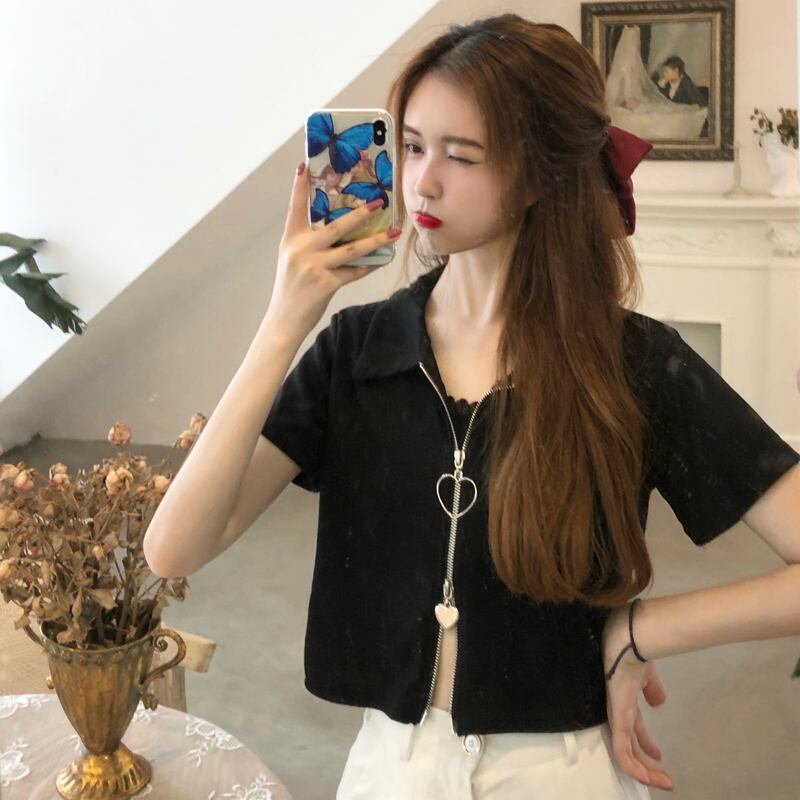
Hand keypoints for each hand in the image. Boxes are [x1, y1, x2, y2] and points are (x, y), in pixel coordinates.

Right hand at [265, 161, 400, 337]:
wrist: (284, 320)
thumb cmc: (291, 288)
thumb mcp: (293, 259)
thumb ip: (310, 243)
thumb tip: (339, 230)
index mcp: (291, 239)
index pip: (295, 208)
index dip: (299, 186)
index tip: (304, 165)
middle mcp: (301, 249)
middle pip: (337, 226)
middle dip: (360, 214)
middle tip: (378, 203)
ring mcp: (314, 266)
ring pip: (352, 249)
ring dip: (376, 240)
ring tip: (393, 232)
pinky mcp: (326, 284)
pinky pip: (354, 272)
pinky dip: (369, 265)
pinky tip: (383, 258)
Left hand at [601, 603, 674, 791]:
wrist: (630, 641)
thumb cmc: (637, 651)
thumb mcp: (647, 674)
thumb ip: (651, 688)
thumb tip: (658, 703)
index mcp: (625, 699)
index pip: (633, 727)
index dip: (645, 742)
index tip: (659, 755)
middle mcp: (618, 709)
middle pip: (629, 743)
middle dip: (646, 762)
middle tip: (663, 777)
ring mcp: (616, 715)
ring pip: (625, 753)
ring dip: (644, 772)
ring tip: (662, 783)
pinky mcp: (616, 718)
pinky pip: (621, 750)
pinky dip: (634, 767)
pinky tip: (648, 778)